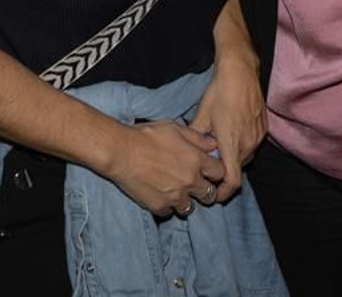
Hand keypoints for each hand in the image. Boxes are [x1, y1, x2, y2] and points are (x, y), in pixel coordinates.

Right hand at [103, 121, 225, 216]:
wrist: (121, 152)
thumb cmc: (147, 136)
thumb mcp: (175, 128)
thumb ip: (197, 138)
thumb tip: (213, 145)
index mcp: (196, 160)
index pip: (220, 173)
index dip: (216, 172)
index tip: (208, 171)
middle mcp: (190, 181)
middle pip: (209, 194)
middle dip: (205, 189)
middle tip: (195, 185)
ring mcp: (175, 196)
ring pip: (190, 207)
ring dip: (186, 200)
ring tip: (176, 191)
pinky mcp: (159, 206)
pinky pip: (170, 212)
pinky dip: (167, 206)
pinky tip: (161, 195)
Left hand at [190, 59, 266, 202]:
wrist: (240, 72)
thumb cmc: (219, 92)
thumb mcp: (202, 115)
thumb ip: (195, 138)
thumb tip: (188, 151)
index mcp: (232, 144)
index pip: (232, 182)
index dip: (223, 193)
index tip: (213, 195)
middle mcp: (248, 144)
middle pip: (237, 170)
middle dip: (224, 173)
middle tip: (208, 166)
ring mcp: (258, 137)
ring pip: (244, 158)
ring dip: (232, 158)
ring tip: (218, 147)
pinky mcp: (263, 129)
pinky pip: (251, 146)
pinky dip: (241, 147)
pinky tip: (230, 134)